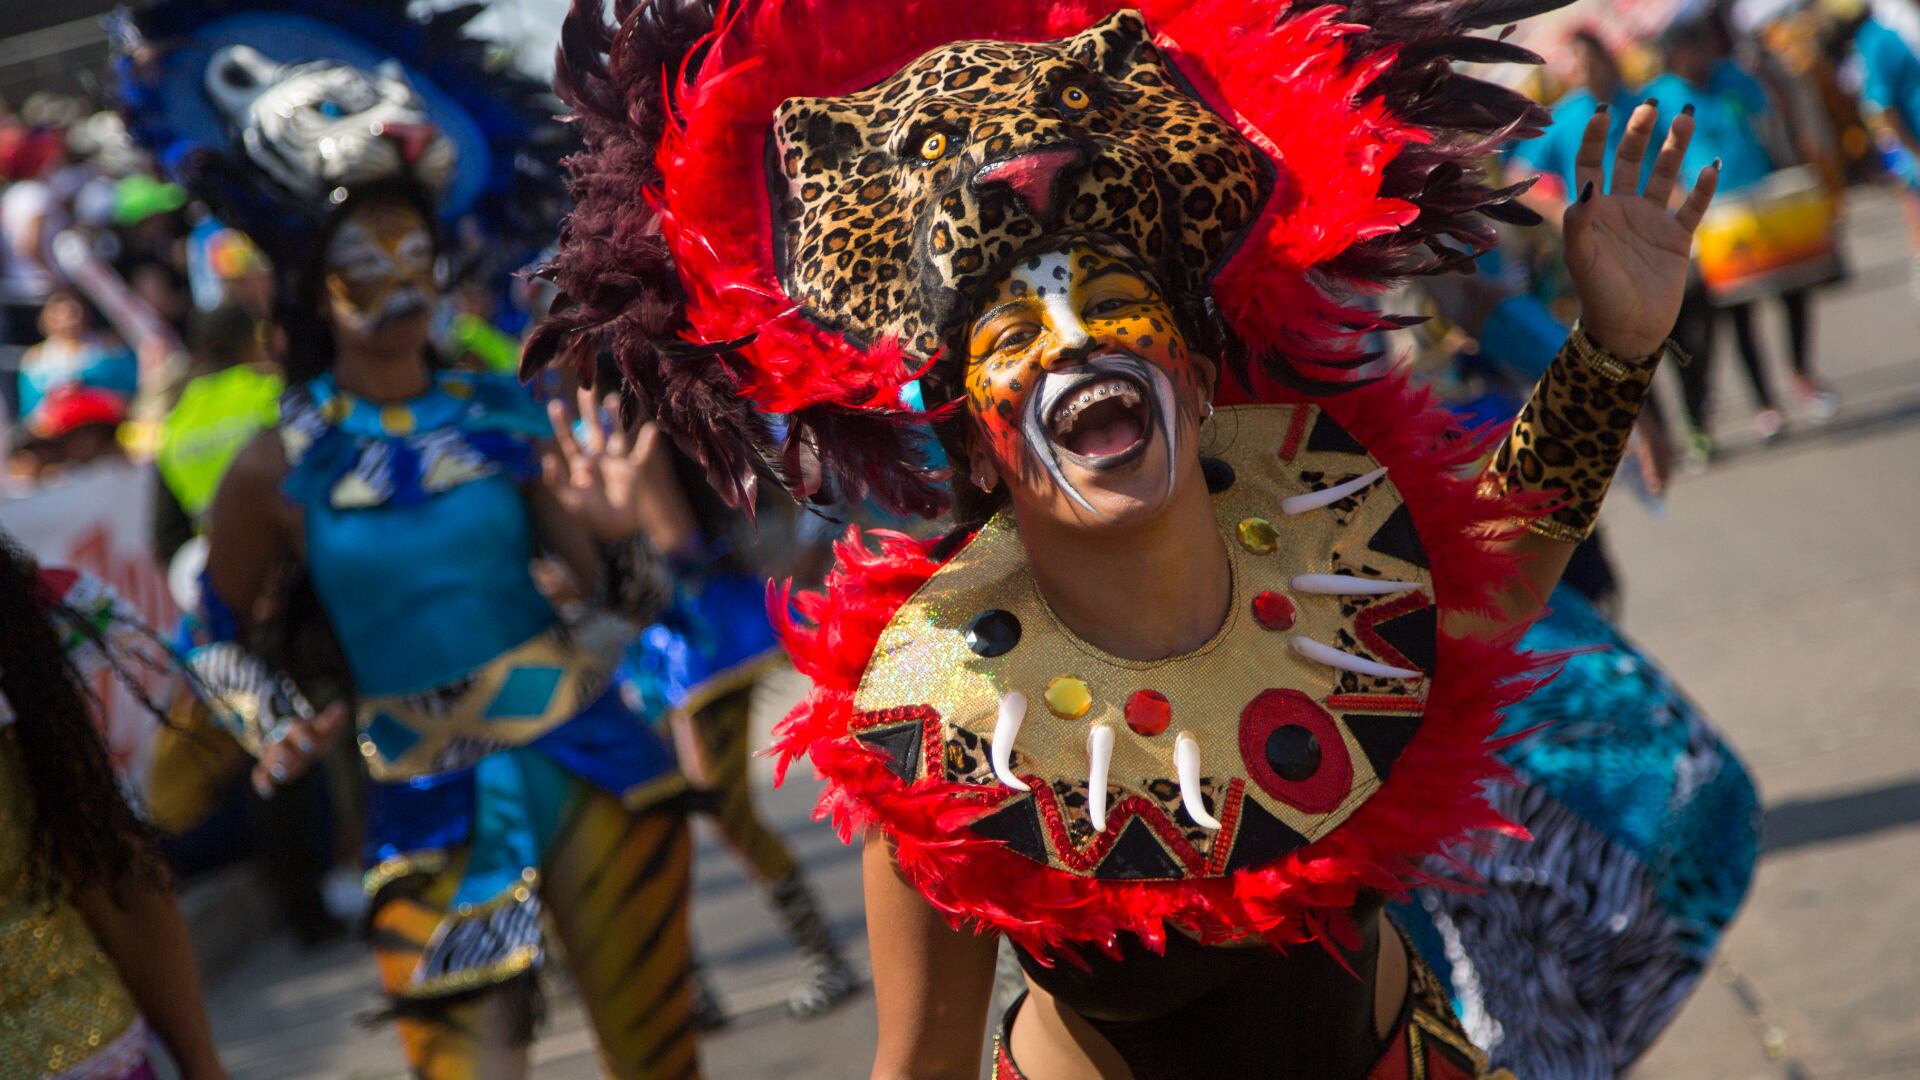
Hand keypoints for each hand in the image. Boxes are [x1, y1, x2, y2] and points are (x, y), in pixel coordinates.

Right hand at [252, 702, 347, 797]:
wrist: (285, 739)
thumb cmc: (309, 735)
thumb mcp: (321, 728)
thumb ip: (331, 721)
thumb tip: (342, 707)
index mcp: (296, 729)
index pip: (297, 729)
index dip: (304, 737)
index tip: (310, 747)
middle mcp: (282, 740)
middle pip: (281, 745)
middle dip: (283, 752)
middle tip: (287, 757)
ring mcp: (272, 754)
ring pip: (270, 758)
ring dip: (274, 765)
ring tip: (280, 774)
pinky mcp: (265, 767)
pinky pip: (260, 774)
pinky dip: (262, 782)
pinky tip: (268, 792)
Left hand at [546, 387, 671, 543]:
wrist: (614, 530)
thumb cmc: (589, 517)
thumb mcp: (569, 500)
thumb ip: (557, 481)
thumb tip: (547, 460)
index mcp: (580, 465)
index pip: (569, 439)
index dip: (562, 424)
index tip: (555, 404)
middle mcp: (597, 459)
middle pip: (592, 429)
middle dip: (588, 410)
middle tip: (585, 388)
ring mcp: (615, 463)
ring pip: (615, 434)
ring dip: (614, 418)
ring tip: (612, 398)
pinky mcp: (633, 471)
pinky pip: (641, 453)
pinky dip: (647, 442)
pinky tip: (652, 428)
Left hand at [1565, 100, 1719, 360]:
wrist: (1628, 330)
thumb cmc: (1598, 296)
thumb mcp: (1581, 259)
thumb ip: (1579, 222)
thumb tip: (1587, 183)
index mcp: (1594, 211)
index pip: (1591, 164)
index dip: (1594, 138)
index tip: (1603, 110)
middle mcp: (1622, 209)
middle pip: (1631, 160)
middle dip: (1640, 131)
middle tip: (1652, 102)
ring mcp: (1651, 221)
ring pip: (1665, 174)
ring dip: (1675, 147)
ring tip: (1687, 116)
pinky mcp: (1676, 238)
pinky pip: (1692, 206)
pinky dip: (1703, 187)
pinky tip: (1709, 166)